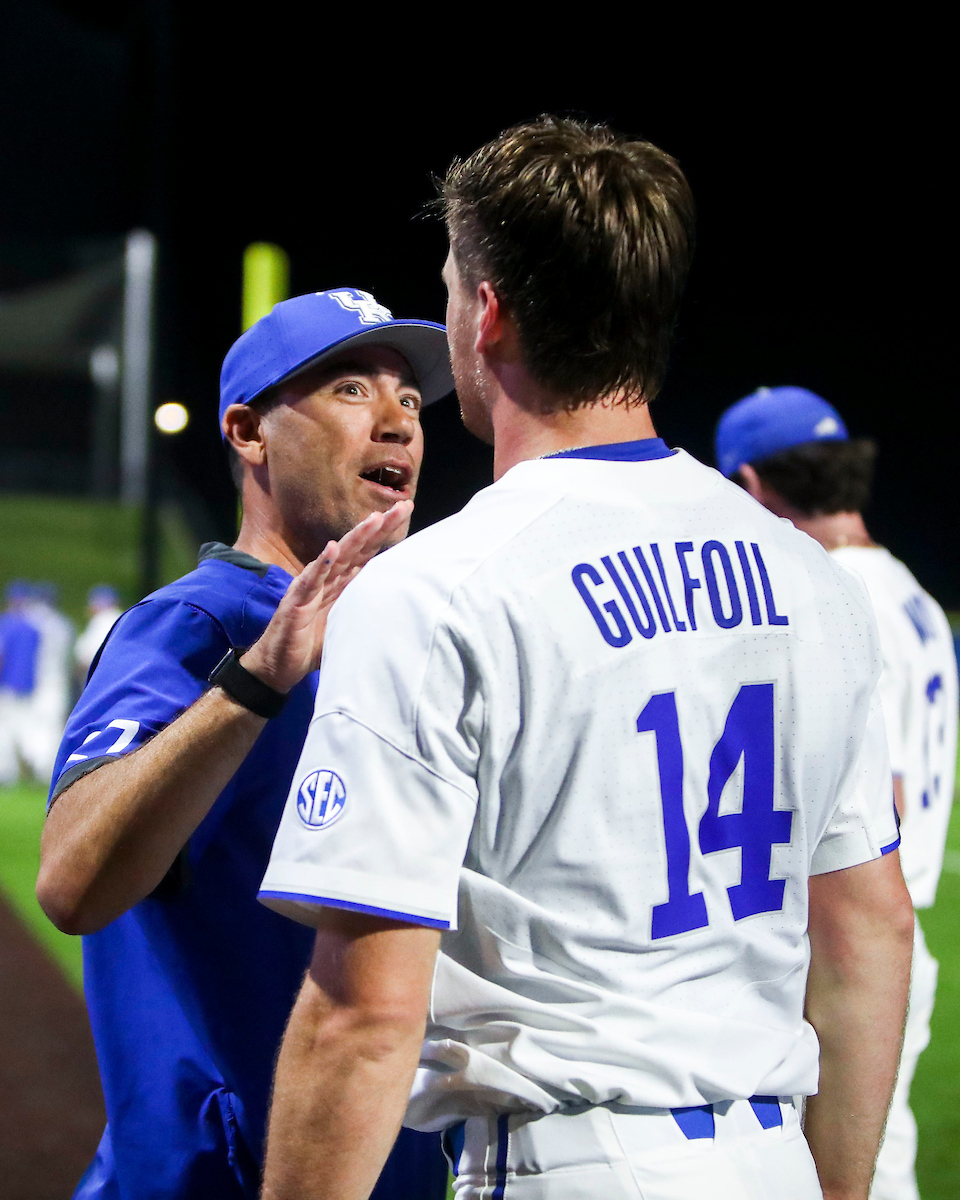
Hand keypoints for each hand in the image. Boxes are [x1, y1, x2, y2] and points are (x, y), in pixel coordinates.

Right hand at [239, 500, 411, 693]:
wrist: (279, 665)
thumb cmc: (313, 644)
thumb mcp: (350, 626)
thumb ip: (370, 612)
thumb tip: (403, 610)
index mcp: (344, 582)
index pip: (369, 551)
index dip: (386, 532)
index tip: (406, 509)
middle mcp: (330, 578)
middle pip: (359, 547)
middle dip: (381, 525)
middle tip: (403, 505)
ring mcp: (313, 586)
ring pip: (338, 557)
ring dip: (356, 537)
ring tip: (374, 519)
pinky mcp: (297, 600)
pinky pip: (310, 580)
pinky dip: (321, 563)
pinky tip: (332, 548)